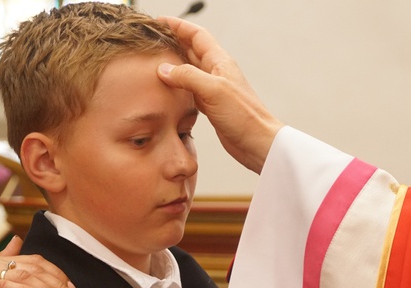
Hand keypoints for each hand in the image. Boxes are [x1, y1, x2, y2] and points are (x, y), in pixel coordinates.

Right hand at [156, 16, 282, 173]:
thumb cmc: (243, 116)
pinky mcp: (210, 106)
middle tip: (152, 39)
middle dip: (173, 41)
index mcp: (220, 62)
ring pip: (190, 70)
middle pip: (191, 49)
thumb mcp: (213, 91)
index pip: (197, 35)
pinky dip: (178, 85)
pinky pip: (190, 89)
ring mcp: (213, 89)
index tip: (159, 21)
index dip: (179, 26)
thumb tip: (164, 69)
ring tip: (155, 60)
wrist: (257, 142)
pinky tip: (168, 89)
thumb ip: (188, 77)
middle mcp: (216, 72)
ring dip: (174, 63)